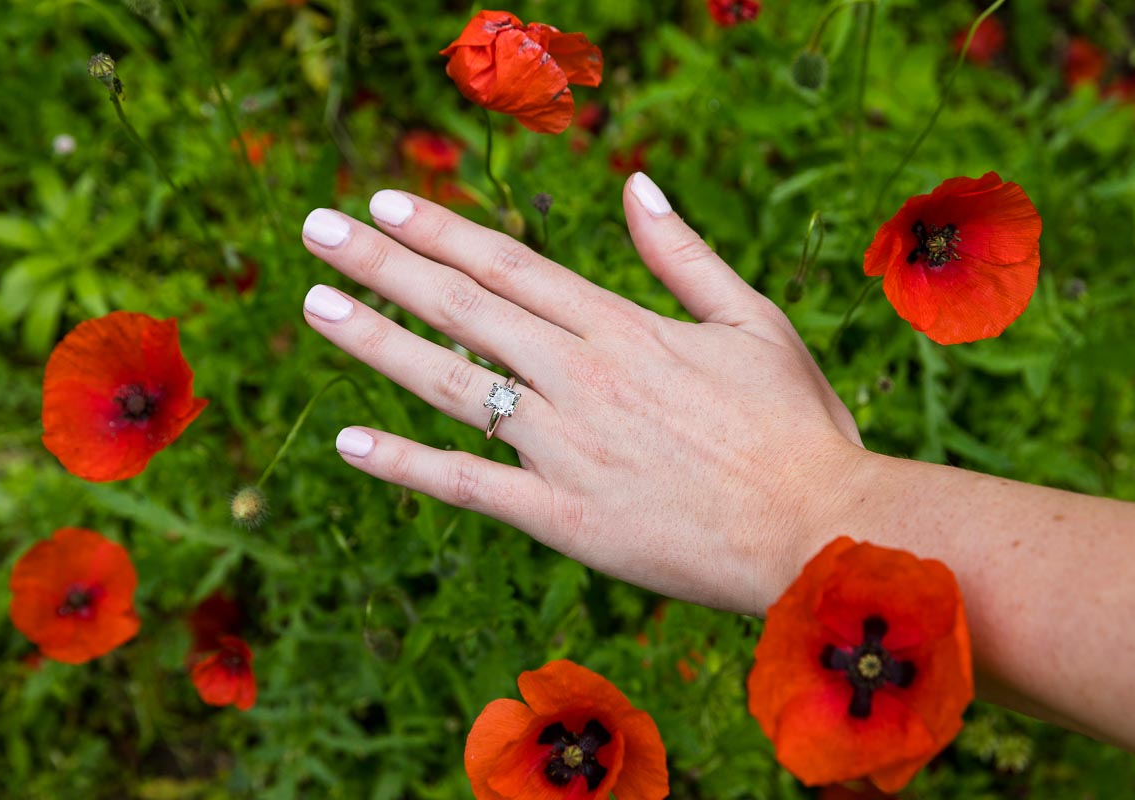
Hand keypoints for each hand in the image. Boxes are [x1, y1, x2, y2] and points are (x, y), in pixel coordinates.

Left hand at [301, 174, 863, 615]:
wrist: (819, 531)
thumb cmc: (797, 426)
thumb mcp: (753, 320)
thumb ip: (684, 255)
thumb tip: (636, 185)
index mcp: (623, 327)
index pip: (508, 265)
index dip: (439, 231)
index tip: (383, 204)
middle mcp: (580, 377)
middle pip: (463, 308)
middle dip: (381, 264)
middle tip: (316, 230)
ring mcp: (565, 447)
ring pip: (451, 383)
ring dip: (375, 341)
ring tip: (315, 305)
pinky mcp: (562, 516)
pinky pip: (467, 485)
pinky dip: (406, 463)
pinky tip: (350, 441)